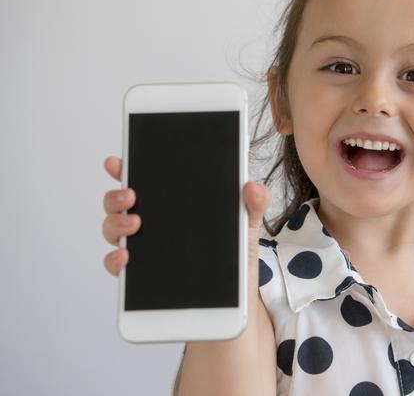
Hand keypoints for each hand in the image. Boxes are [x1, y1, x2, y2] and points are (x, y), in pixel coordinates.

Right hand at [101, 156, 272, 281]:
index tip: (118, 161)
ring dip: (116, 223)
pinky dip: (114, 260)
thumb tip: (253, 187)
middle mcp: (153, 222)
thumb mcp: (247, 224)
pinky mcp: (141, 276)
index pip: (145, 179)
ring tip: (133, 223)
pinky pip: (117, 266)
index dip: (127, 167)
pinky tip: (125, 256)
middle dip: (117, 195)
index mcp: (175, 203)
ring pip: (114, 229)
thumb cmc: (235, 255)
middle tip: (130, 195)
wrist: (236, 300)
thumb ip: (253, 203)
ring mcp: (144, 248)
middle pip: (121, 202)